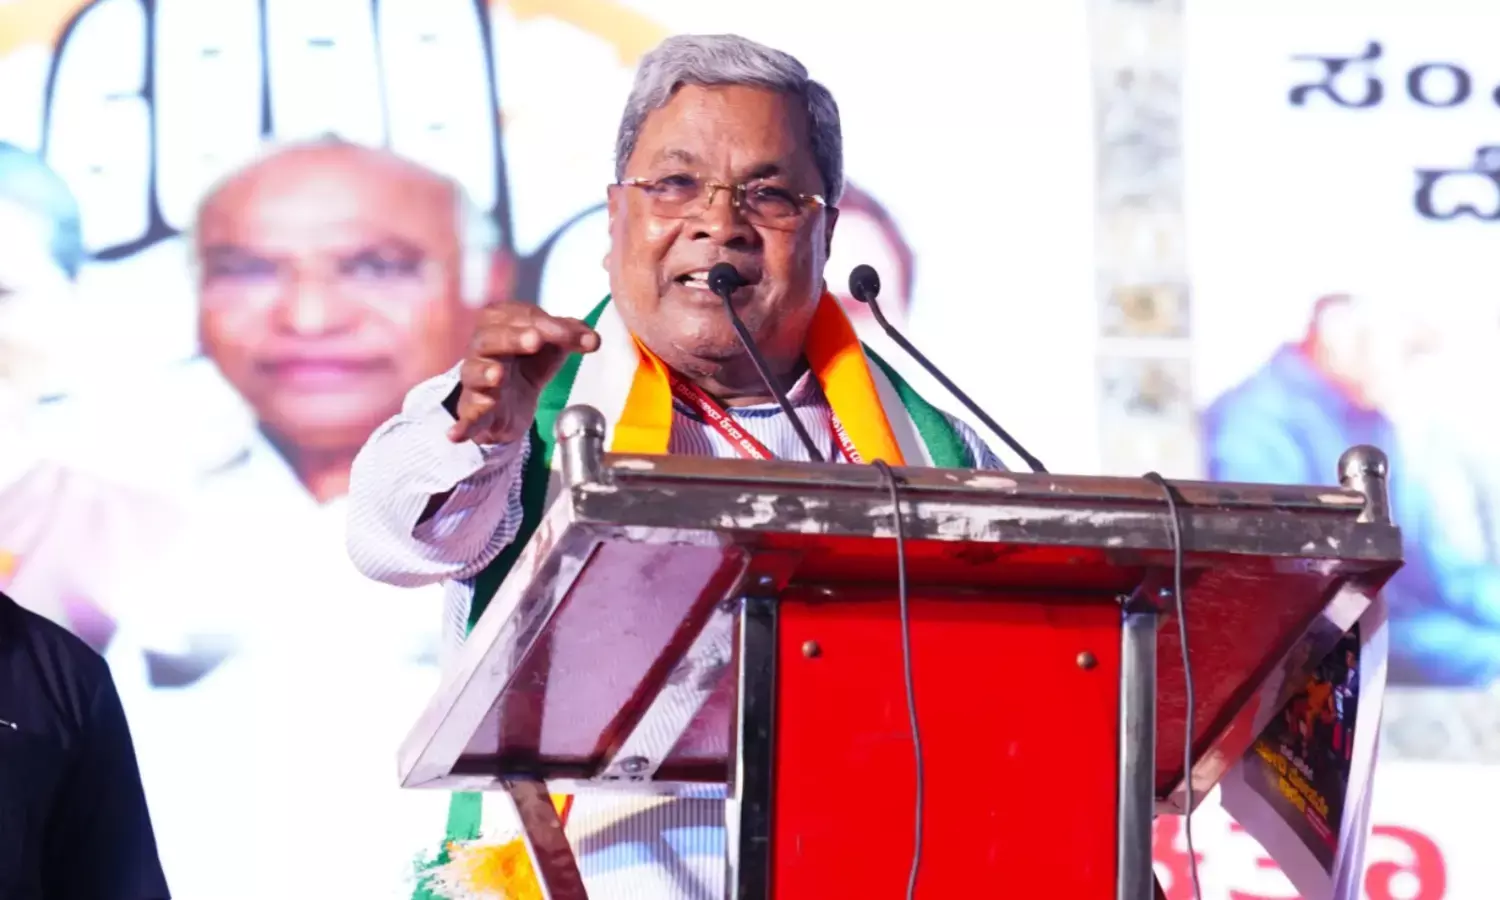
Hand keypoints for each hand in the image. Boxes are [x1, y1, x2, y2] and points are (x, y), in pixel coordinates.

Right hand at [447, 303, 599, 444]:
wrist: (511, 405)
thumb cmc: (527, 365)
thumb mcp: (552, 347)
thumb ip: (572, 336)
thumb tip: (594, 339)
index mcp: (500, 324)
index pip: (521, 317)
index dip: (550, 325)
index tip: (577, 337)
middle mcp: (482, 349)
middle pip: (490, 338)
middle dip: (513, 338)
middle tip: (535, 340)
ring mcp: (476, 381)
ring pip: (472, 372)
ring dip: (485, 372)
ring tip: (498, 375)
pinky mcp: (474, 412)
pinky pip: (465, 417)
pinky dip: (461, 425)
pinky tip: (456, 434)